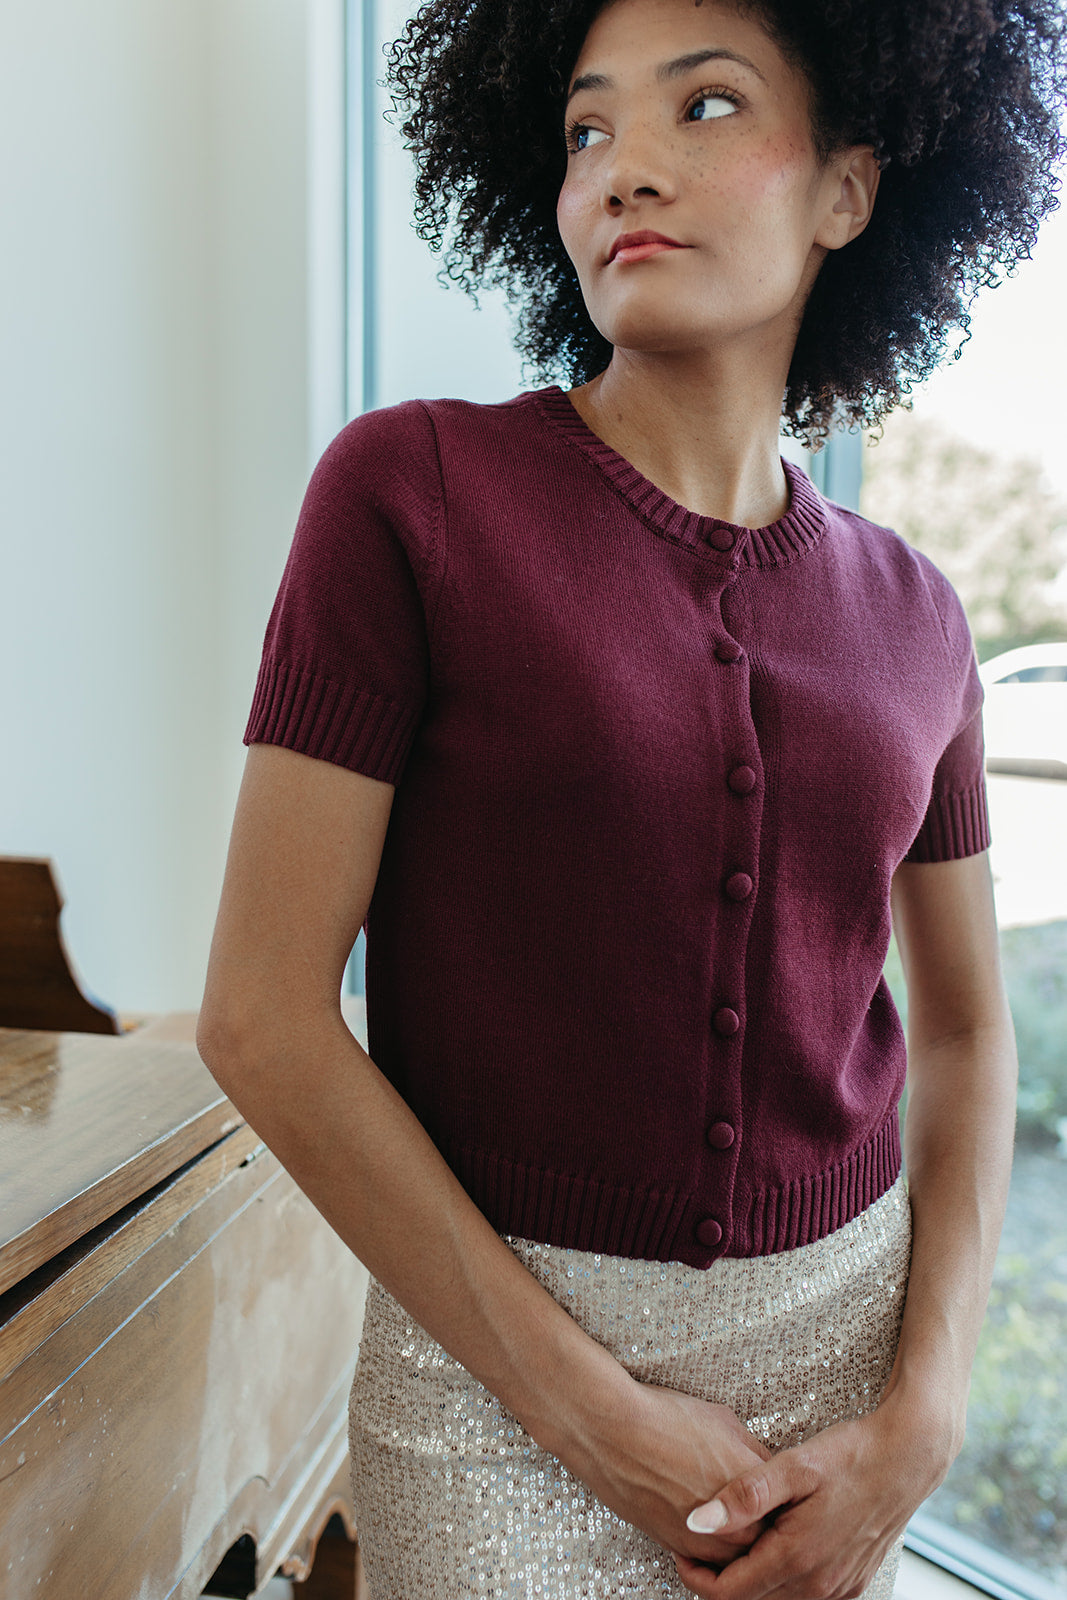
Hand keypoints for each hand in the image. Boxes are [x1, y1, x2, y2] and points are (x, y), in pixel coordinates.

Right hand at [574, 1381, 773, 1569]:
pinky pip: (707, 1561)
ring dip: (738, 1543)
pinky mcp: (679, 1549)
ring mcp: (708, 1543)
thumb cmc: (667, 1419)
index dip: (785, 1501)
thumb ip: (753, 1452)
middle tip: (759, 1511)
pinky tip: (704, 1521)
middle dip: (767, 1527)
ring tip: (732, 1519)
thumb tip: (764, 1465)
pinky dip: (710, 1548)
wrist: (614, 1432)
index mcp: (757, 1489)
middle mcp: (738, 1524)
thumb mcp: (725, 1422)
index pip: (788, 1508)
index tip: (782, 1495)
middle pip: (768, 1540)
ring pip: (738, 1558)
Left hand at [670, 1397, 952, 1599]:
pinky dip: (777, 1579)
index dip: (695, 1577)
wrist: (908, 1458)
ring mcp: (838, 1588)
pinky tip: (770, 1544)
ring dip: (748, 1579)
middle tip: (698, 1540)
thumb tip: (696, 1522)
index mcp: (797, 1558)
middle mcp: (818, 1585)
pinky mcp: (851, 1583)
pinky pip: (802, 1595)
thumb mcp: (794, 1466)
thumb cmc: (850, 1455)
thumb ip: (744, 1495)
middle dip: (718, 1578)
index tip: (679, 1548)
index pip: (729, 1594)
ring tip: (730, 1540)